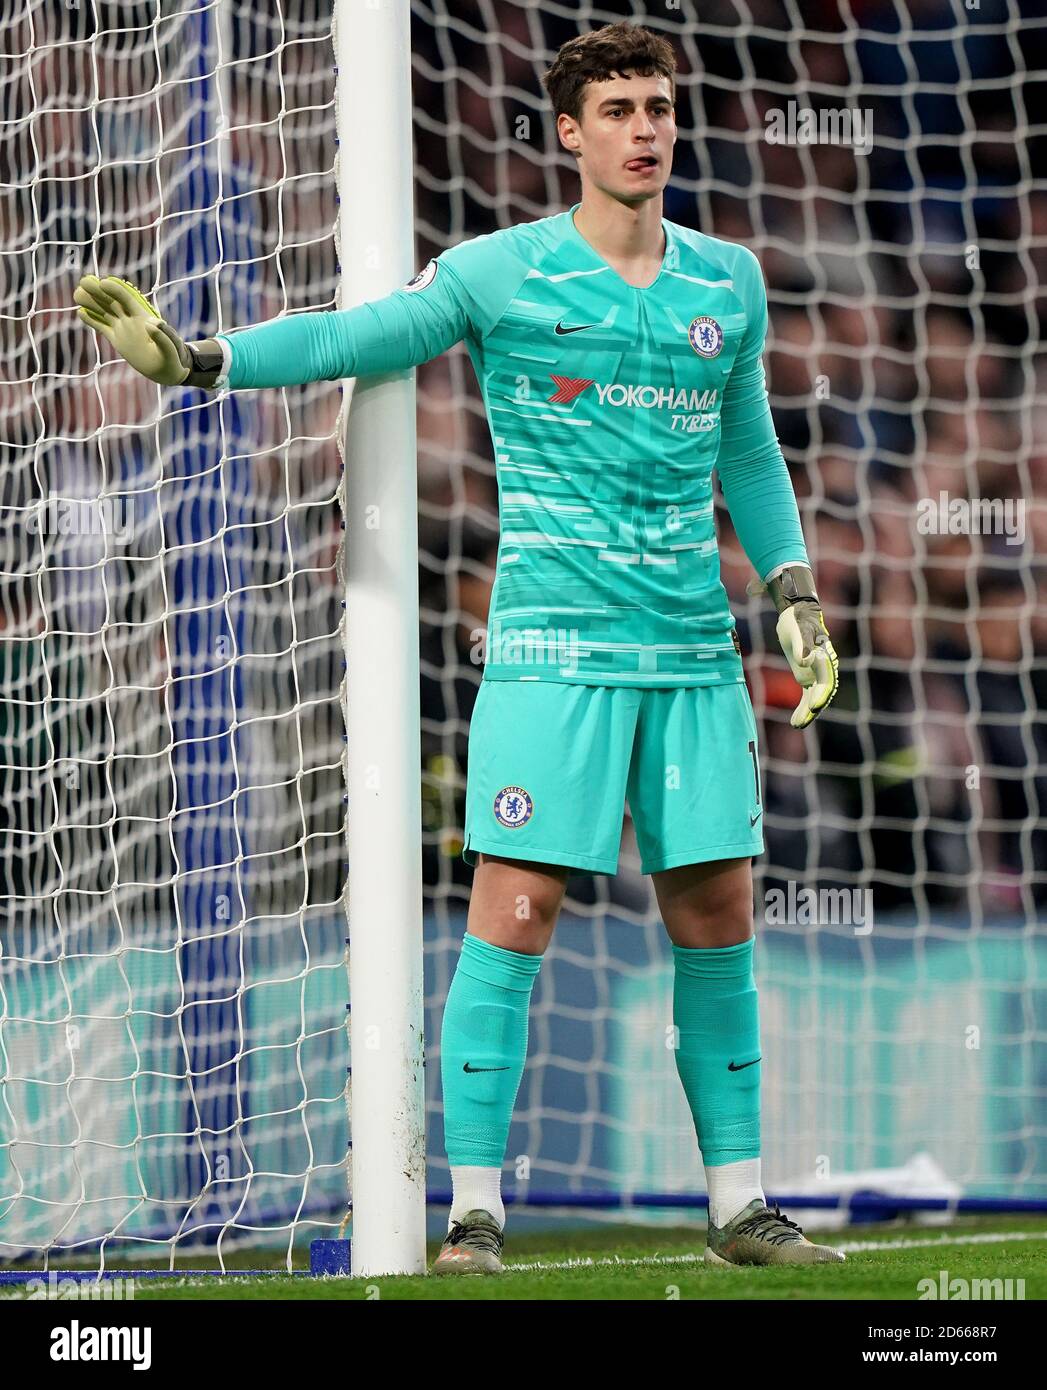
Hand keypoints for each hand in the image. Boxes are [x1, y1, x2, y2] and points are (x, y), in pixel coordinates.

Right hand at [74, 274, 192, 384]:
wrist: (168, 371)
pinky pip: (102, 328)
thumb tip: (152, 323)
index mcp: (142, 317)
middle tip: (83, 281)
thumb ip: (164, 335)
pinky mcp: (117, 340)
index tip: (102, 282)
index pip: (127, 299)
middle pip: (111, 301)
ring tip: (77, 294)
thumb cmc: (174, 357)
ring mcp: (123, 329)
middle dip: (98, 291)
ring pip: (104, 312)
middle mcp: (130, 320)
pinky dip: (92, 321)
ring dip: (91, 303)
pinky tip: (80, 313)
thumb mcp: (172, 347)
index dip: (115, 290)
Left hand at [776, 600, 838, 728]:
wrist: (797, 615)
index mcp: (824, 658)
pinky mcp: (807, 678)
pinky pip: (807, 697)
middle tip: (801, 722)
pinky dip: (802, 709)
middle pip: (822, 694)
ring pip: (814, 698)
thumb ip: (802, 645)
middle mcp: (824, 669)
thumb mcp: (798, 630)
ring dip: (807, 713)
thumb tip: (805, 660)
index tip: (814, 707)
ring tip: (797, 725)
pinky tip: (795, 722)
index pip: (826, 681)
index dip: (821, 695)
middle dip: (813, 709)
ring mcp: (816, 674)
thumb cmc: (798, 621)